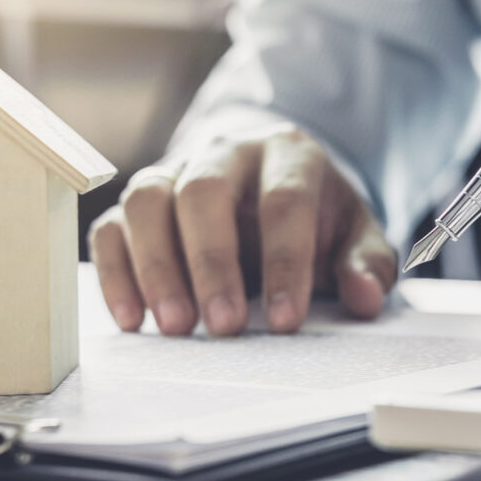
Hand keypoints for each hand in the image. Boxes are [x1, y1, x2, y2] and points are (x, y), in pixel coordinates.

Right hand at [88, 114, 395, 335]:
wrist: (273, 185)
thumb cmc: (316, 218)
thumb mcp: (357, 235)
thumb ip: (367, 264)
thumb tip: (365, 297)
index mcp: (289, 156)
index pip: (284, 201)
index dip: (285, 262)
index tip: (285, 322)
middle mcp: (227, 153)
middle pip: (204, 192)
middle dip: (212, 262)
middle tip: (224, 326)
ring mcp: (177, 171)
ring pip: (147, 200)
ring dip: (156, 266)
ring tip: (175, 327)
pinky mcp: (144, 201)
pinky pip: (113, 226)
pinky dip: (115, 272)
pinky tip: (131, 319)